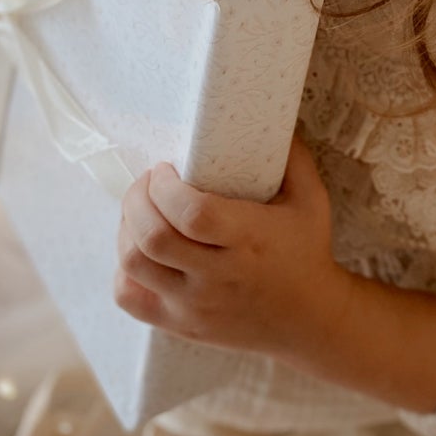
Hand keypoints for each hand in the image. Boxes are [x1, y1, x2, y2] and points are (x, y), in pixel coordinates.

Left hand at [114, 131, 344, 361]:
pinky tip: (144, 251)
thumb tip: (264, 110)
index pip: (191, 214)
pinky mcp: (180, 325)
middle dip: (137, 198)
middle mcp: (218, 276)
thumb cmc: (306, 250)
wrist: (310, 320)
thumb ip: (290, 154)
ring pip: (133, 266)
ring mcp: (195, 305)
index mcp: (250, 239)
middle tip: (149, 183)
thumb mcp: (310, 198)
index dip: (165, 186)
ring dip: (126, 229)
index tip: (167, 168)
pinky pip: (129, 298)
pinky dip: (125, 270)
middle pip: (152, 238)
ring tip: (143, 211)